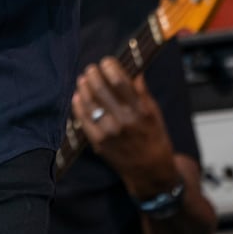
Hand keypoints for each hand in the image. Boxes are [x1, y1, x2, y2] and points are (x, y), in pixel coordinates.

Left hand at [72, 57, 178, 187]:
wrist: (150, 171)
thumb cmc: (154, 138)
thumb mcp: (154, 113)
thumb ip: (141, 91)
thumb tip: (134, 69)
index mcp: (139, 110)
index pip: (119, 81)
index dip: (110, 67)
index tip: (107, 62)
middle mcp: (123, 120)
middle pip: (101, 89)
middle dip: (93, 74)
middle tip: (92, 68)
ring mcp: (109, 132)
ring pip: (89, 102)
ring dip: (84, 87)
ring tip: (83, 79)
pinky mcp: (98, 142)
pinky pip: (83, 119)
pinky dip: (79, 105)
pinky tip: (78, 96)